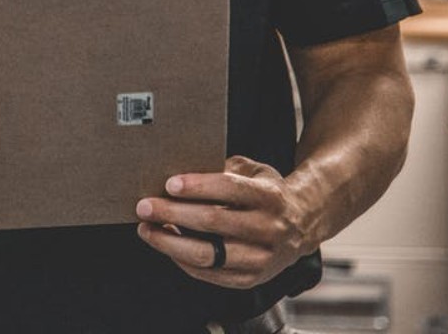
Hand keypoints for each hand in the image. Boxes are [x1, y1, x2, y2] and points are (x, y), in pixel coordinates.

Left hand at [134, 155, 315, 288]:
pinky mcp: (251, 279)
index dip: (197, 186)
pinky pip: (209, 274)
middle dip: (172, 213)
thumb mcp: (254, 172)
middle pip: (213, 221)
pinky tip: (167, 246)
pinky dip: (182, 261)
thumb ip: (224, 169)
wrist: (303, 224)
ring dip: (170, 242)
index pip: (229, 188)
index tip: (169, 183)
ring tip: (147, 230)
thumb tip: (180, 171)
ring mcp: (261, 258)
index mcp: (270, 196)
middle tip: (145, 205)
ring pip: (207, 254)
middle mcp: (268, 228)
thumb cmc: (267, 193)